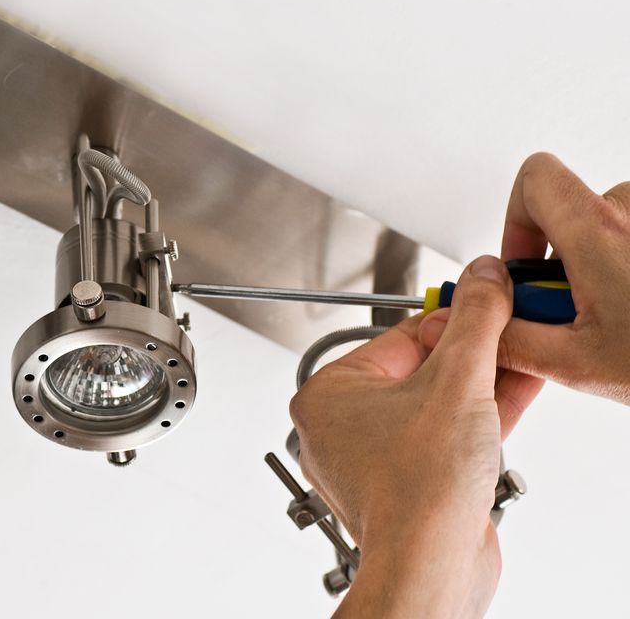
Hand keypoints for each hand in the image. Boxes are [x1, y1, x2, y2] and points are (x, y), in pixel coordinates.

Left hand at [290, 256, 542, 617]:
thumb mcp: (457, 380)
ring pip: (434, 403)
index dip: (452, 318)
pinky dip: (475, 416)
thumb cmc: (416, 490)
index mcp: (327, 392)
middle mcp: (342, 424)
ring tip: (518, 359)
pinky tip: (512, 392)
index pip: (400, 334)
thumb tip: (482, 278)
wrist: (430, 566)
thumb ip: (474, 322)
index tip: (486, 301)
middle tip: (508, 330)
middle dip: (472, 352)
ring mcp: (373, 456)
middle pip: (420, 368)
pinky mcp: (406, 480)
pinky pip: (441, 434)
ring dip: (481, 382)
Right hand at [418, 152, 629, 403]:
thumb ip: (509, 338)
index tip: (527, 265)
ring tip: (623, 314)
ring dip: (608, 262)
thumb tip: (476, 324)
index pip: (535, 178)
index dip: (518, 219)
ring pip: (618, 223)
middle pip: (577, 206)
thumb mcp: (577, 364)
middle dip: (567, 257)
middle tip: (578, 307)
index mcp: (600, 233)